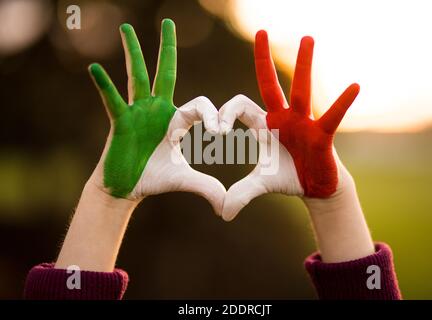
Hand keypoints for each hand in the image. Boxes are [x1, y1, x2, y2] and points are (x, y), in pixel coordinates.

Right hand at [88, 20, 224, 214]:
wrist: (128, 189)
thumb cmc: (155, 179)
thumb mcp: (184, 180)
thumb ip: (206, 186)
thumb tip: (227, 205)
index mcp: (177, 121)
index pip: (199, 106)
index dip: (212, 117)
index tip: (220, 134)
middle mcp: (157, 110)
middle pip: (164, 73)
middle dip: (167, 49)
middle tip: (168, 22)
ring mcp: (137, 113)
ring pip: (136, 77)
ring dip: (132, 53)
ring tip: (127, 29)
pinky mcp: (119, 122)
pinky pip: (112, 101)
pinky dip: (104, 86)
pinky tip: (96, 69)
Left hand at [220, 31, 358, 220]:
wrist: (313, 187)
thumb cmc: (285, 179)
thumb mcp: (260, 184)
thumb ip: (241, 193)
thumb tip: (222, 214)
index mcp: (262, 125)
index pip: (239, 107)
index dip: (226, 114)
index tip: (217, 130)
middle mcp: (281, 118)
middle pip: (269, 84)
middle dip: (263, 60)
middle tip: (260, 31)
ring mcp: (303, 123)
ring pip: (302, 90)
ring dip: (304, 65)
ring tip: (307, 38)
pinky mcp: (322, 135)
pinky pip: (331, 117)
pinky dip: (341, 103)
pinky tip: (354, 86)